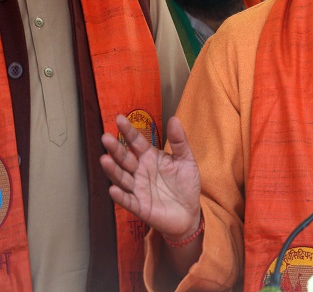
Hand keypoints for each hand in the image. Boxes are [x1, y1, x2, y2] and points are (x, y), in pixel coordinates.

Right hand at [100, 114, 201, 239]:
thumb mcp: (186, 160)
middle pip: (125, 159)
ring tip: (104, 159)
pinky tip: (113, 189)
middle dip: (115, 149)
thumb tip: (174, 119)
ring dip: (113, 170)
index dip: (128, 131)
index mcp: (150, 157)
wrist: (189, 212)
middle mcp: (140, 171)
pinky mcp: (140, 207)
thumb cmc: (185, 184)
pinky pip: (128, 200)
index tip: (119, 118)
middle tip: (105, 137)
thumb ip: (179, 141)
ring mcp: (138, 189)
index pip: (136, 142)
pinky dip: (120, 196)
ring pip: (122, 178)